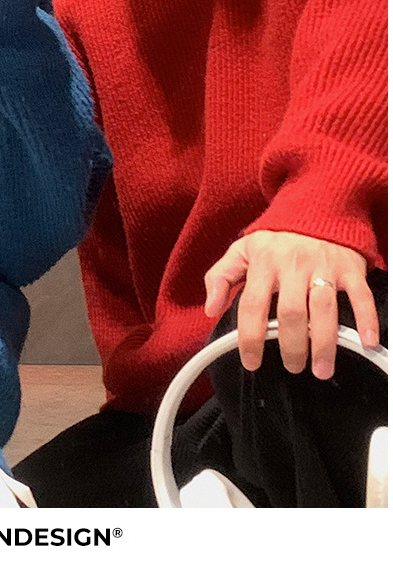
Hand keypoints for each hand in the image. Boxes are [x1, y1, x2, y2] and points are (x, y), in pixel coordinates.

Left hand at [204, 230, 379, 379]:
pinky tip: (365, 342)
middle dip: (291, 346)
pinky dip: (366, 319)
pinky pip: (359, 295)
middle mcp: (293, 264)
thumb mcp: (242, 249)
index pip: (253, 305)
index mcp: (264, 262)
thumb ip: (220, 276)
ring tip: (321, 369)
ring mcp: (323, 266)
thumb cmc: (277, 238)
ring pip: (323, 309)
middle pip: (291, 313)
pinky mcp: (349, 267)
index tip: (252, 361)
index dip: (250, 337)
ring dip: (323, 344)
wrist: (316, 208)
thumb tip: (210, 308)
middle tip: (292, 367)